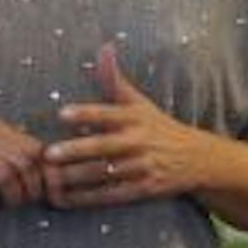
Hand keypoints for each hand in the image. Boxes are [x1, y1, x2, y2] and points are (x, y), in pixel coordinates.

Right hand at [0, 122, 47, 208]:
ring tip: (2, 207)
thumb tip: (46, 180)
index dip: (44, 176)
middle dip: (30, 190)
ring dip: (9, 197)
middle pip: (25, 163)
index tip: (41, 196)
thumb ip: (11, 157)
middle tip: (21, 205)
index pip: (37, 150)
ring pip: (5, 174)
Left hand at [44, 44, 213, 208]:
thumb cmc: (159, 127)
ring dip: (76, 177)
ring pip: (105, 173)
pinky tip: (66, 199)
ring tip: (49, 180)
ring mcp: (143, 167)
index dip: (86, 114)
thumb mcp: (140, 102)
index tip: (62, 114)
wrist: (197, 159)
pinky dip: (88, 198)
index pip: (108, 114)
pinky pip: (112, 195)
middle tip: (49, 154)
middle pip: (104, 147)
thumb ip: (115, 79)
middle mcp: (140, 142)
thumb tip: (104, 47)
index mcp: (136, 118)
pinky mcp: (145, 189)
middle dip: (76, 150)